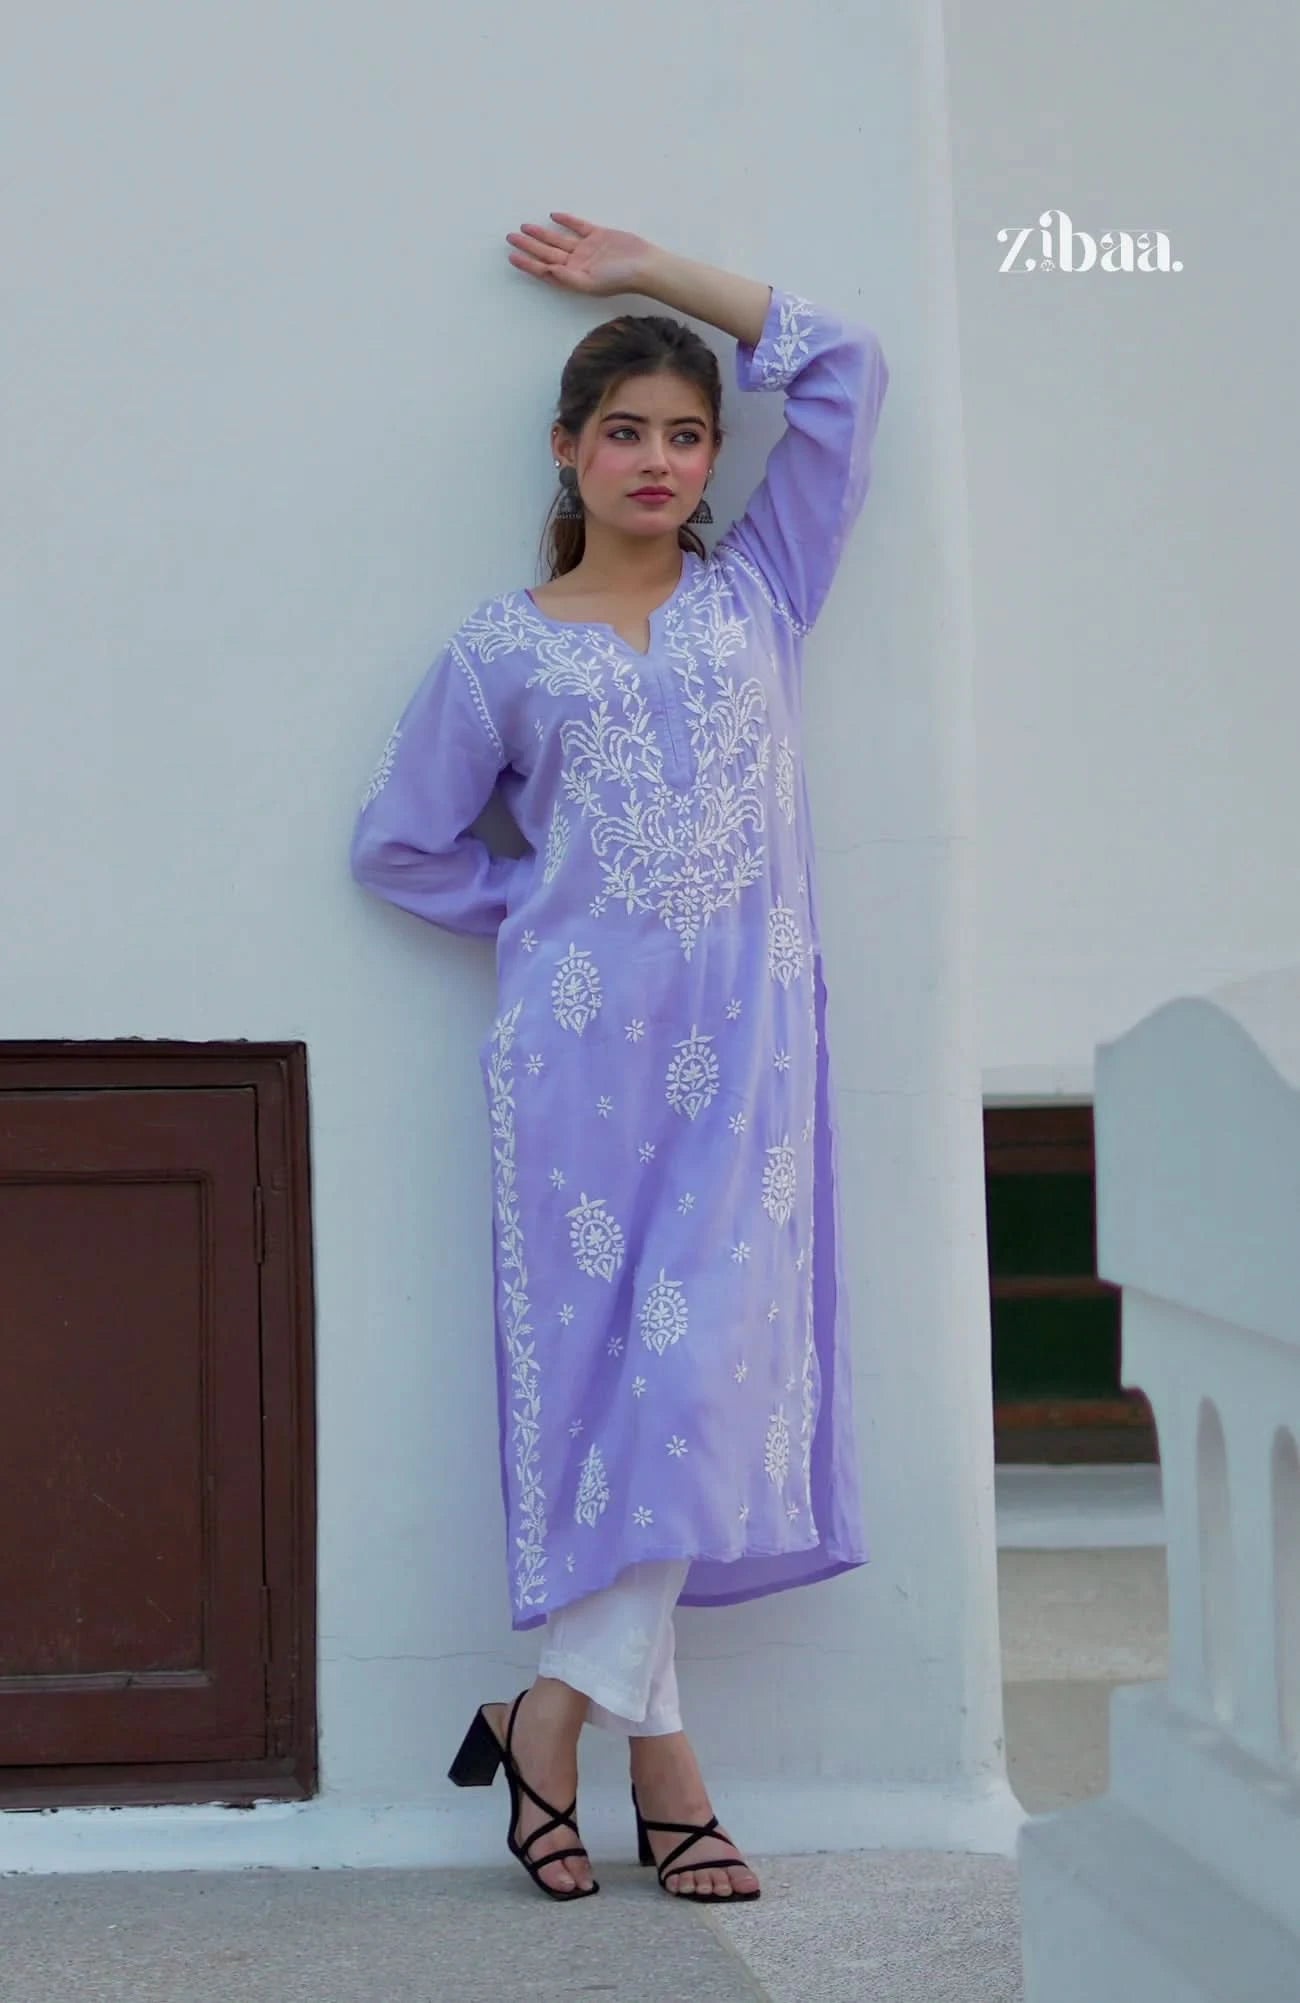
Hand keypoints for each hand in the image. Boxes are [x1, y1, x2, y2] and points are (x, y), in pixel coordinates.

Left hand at [505, 212, 656, 297]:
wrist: (644, 265)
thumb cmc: (619, 279)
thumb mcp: (590, 282)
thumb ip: (566, 278)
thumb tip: (546, 271)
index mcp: (573, 277)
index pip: (544, 269)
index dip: (528, 263)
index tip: (512, 256)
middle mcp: (577, 264)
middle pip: (547, 253)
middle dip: (529, 245)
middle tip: (510, 236)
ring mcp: (587, 249)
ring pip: (558, 240)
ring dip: (541, 234)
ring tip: (524, 226)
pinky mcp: (598, 236)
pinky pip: (578, 227)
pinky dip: (566, 221)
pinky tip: (553, 216)